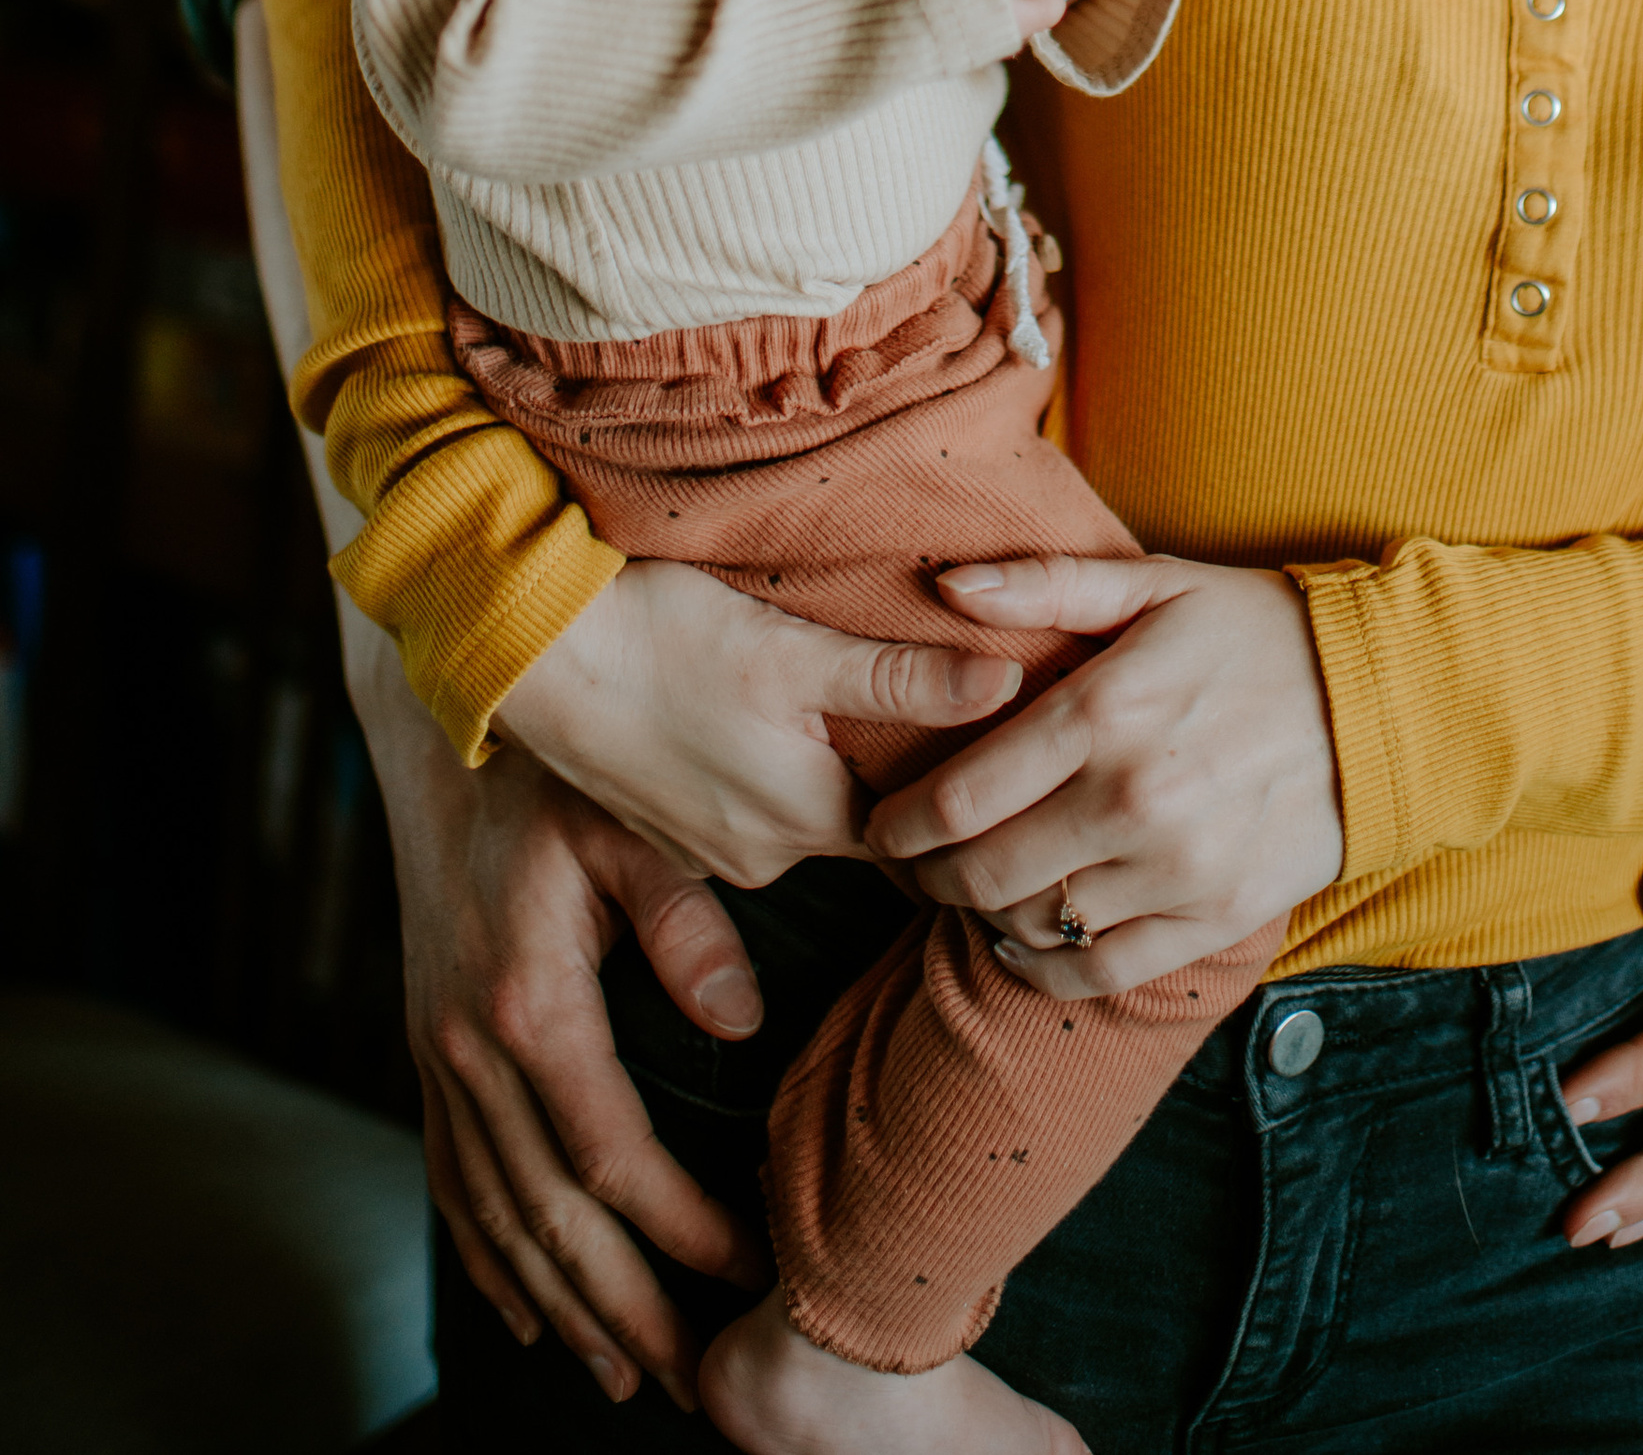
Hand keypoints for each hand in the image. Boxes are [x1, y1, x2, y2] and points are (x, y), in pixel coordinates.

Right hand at [343, 600, 764, 1411]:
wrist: (439, 725)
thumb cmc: (552, 770)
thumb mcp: (629, 824)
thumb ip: (686, 922)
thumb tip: (742, 1023)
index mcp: (529, 1004)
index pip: (612, 1157)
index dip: (679, 1230)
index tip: (749, 1271)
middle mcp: (470, 1048)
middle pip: (550, 1218)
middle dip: (625, 1311)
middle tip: (694, 1383)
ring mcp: (437, 1054)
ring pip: (498, 1214)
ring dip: (562, 1304)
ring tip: (628, 1375)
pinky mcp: (427, 1044)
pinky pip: (454, 1178)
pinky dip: (492, 1254)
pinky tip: (529, 1308)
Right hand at [493, 552, 1023, 888]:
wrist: (530, 650)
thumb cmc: (661, 638)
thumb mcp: (794, 650)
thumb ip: (901, 678)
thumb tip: (1006, 687)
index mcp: (808, 820)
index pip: (925, 830)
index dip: (967, 795)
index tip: (1010, 760)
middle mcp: (764, 855)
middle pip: (871, 824)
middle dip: (912, 781)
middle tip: (959, 718)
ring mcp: (711, 848)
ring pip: (811, 813)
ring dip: (841, 770)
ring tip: (878, 706)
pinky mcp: (672, 823)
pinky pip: (756, 808)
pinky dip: (783, 770)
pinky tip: (783, 717)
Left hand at [864, 552, 1345, 990]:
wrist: (1382, 699)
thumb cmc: (1256, 631)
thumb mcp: (1155, 585)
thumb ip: (1045, 583)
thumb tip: (948, 586)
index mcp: (1106, 711)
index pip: (962, 798)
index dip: (902, 826)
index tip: (883, 828)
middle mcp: (1133, 798)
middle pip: (984, 874)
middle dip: (929, 879)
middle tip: (915, 869)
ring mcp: (1176, 866)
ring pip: (1036, 924)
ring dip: (987, 917)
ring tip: (974, 894)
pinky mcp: (1215, 914)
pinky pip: (1101, 971)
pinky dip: (1047, 967)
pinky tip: (1031, 940)